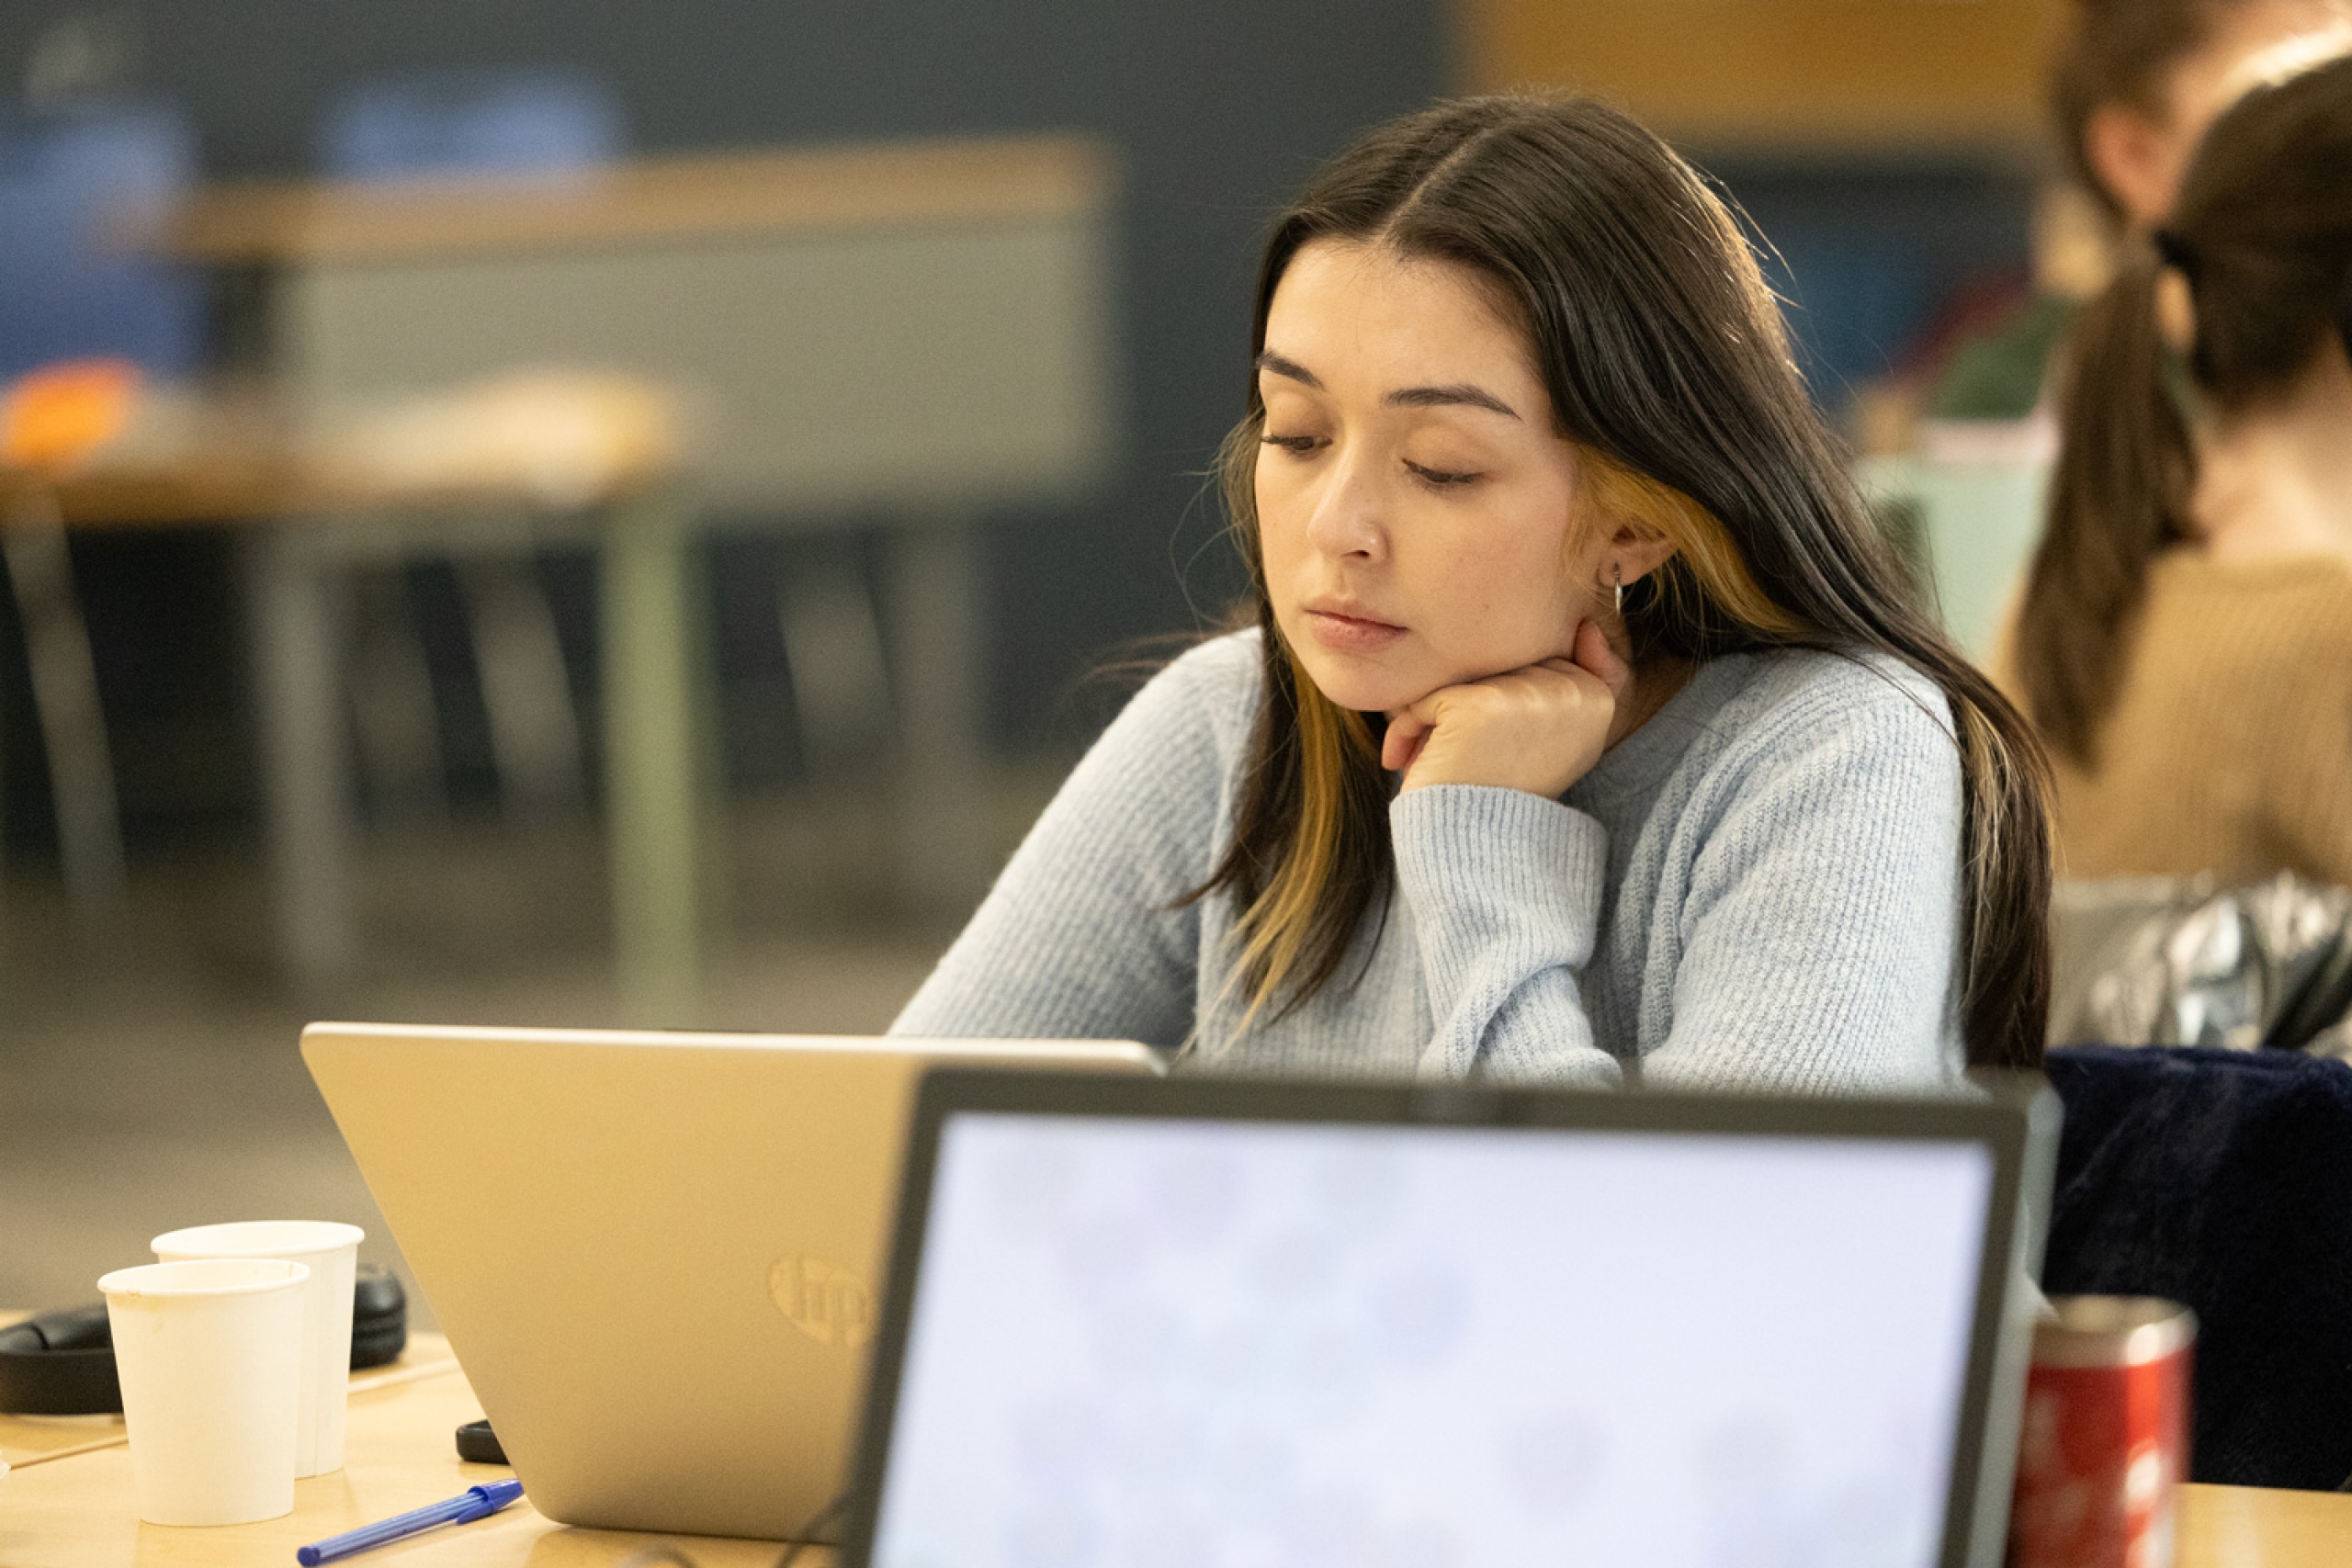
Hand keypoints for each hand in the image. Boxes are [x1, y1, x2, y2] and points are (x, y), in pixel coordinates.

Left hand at [1381, 620, 1633, 797]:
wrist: (1479, 848)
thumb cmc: (1511, 791)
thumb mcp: (1562, 738)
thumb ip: (1579, 680)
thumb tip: (1587, 625)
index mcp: (1598, 698)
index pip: (1538, 661)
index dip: (1506, 704)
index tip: (1505, 750)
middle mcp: (1571, 691)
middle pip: (1497, 664)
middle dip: (1470, 707)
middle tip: (1471, 759)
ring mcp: (1526, 695)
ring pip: (1458, 677)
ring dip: (1437, 720)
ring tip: (1445, 763)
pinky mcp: (1478, 704)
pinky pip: (1425, 697)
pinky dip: (1410, 730)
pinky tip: (1419, 765)